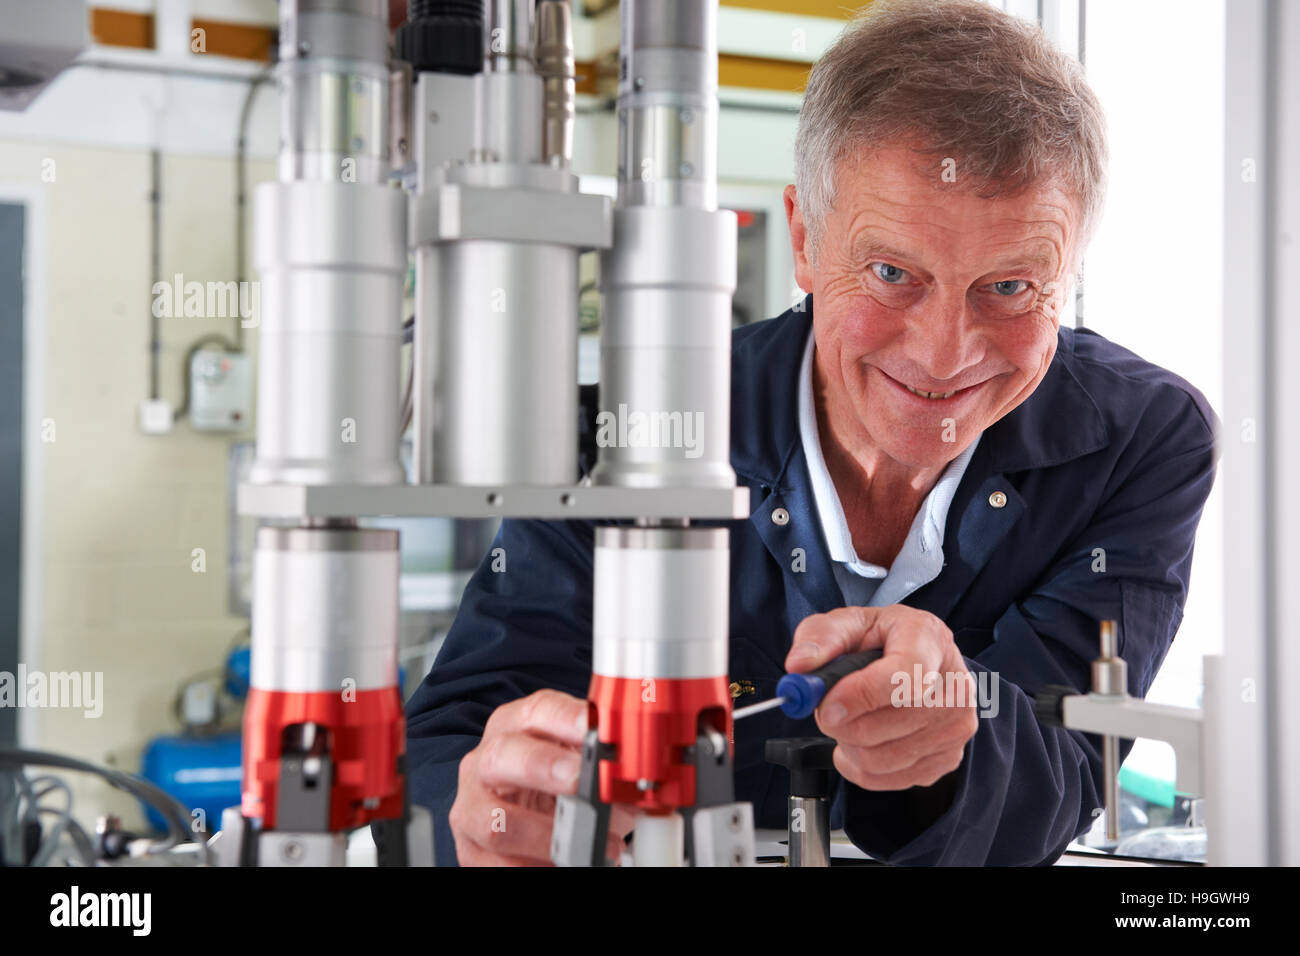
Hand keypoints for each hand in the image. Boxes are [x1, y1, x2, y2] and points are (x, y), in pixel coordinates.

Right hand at [450, 688, 636, 865]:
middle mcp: (487, 761)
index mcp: (516, 725)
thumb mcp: (581, 765)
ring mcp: (473, 806)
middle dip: (542, 766)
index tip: (595, 730)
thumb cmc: (558, 785)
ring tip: (586, 845)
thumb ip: (602, 766)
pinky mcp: (472, 849)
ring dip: (545, 836)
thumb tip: (634, 784)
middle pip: (502, 755)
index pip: (538, 711)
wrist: (529, 821)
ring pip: (494, 820)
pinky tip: (565, 866)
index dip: (567, 718)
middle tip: (580, 778)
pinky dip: (534, 867)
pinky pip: (497, 864)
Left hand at [784, 605, 978, 790]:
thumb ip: (820, 637)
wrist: (919, 659)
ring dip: (849, 744)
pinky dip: (862, 766)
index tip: (826, 705)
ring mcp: (957, 725)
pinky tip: (862, 741)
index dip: (860, 695)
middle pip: (890, 723)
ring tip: (848, 720)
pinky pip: (889, 779)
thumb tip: (799, 666)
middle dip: (842, 722)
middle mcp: (954, 684)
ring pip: (884, 757)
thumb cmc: (883, 640)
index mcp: (929, 638)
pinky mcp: (949, 758)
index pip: (904, 676)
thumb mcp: (849, 623)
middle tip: (828, 708)